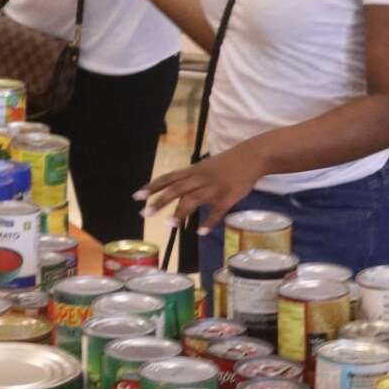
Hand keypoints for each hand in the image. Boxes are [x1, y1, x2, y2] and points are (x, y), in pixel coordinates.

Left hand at [137, 144, 266, 233]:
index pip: (168, 178)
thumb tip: (172, 191)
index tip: (137, 196)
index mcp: (193, 170)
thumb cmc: (226, 163)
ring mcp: (214, 187)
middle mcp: (200, 178)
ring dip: (180, 212)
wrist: (252, 156)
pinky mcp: (229, 197)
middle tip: (144, 214)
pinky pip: (217, 211)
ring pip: (194, 199)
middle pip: (176, 189)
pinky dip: (209, 222)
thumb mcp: (204, 166)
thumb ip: (189, 178)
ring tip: (169, 225)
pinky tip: (199, 232)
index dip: (152, 187)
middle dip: (159, 201)